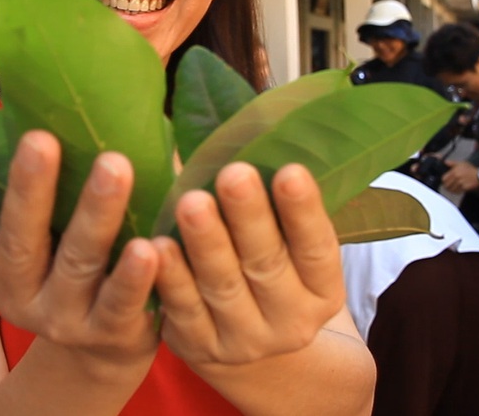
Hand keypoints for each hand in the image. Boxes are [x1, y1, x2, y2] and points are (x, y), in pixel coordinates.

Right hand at [0, 133, 159, 374]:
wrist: (105, 345)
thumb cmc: (75, 255)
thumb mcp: (48, 224)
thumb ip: (51, 172)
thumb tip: (79, 88)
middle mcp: (16, 292)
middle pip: (20, 240)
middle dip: (30, 189)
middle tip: (40, 140)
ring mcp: (61, 316)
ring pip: (76, 263)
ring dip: (94, 213)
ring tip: (114, 167)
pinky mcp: (109, 333)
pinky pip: (120, 303)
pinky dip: (133, 276)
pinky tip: (150, 246)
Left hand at [151, 162, 344, 366]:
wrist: (244, 342)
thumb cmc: (264, 265)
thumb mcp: (285, 242)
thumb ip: (276, 201)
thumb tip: (261, 128)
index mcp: (322, 290)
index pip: (317, 248)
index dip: (303, 212)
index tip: (290, 171)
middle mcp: (291, 321)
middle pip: (267, 265)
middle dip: (249, 218)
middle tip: (233, 174)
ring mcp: (245, 341)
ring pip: (223, 287)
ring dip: (206, 243)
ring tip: (191, 201)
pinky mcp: (200, 349)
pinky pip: (183, 311)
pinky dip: (171, 278)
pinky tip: (156, 246)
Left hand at [440, 160, 478, 193]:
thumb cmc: (471, 169)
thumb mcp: (462, 163)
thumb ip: (452, 163)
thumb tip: (445, 162)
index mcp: (455, 171)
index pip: (444, 178)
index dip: (444, 181)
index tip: (445, 182)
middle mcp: (457, 177)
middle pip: (447, 185)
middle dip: (446, 187)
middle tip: (447, 187)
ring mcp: (461, 182)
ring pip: (451, 189)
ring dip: (451, 190)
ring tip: (451, 190)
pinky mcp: (465, 188)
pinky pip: (457, 192)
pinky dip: (456, 192)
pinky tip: (456, 191)